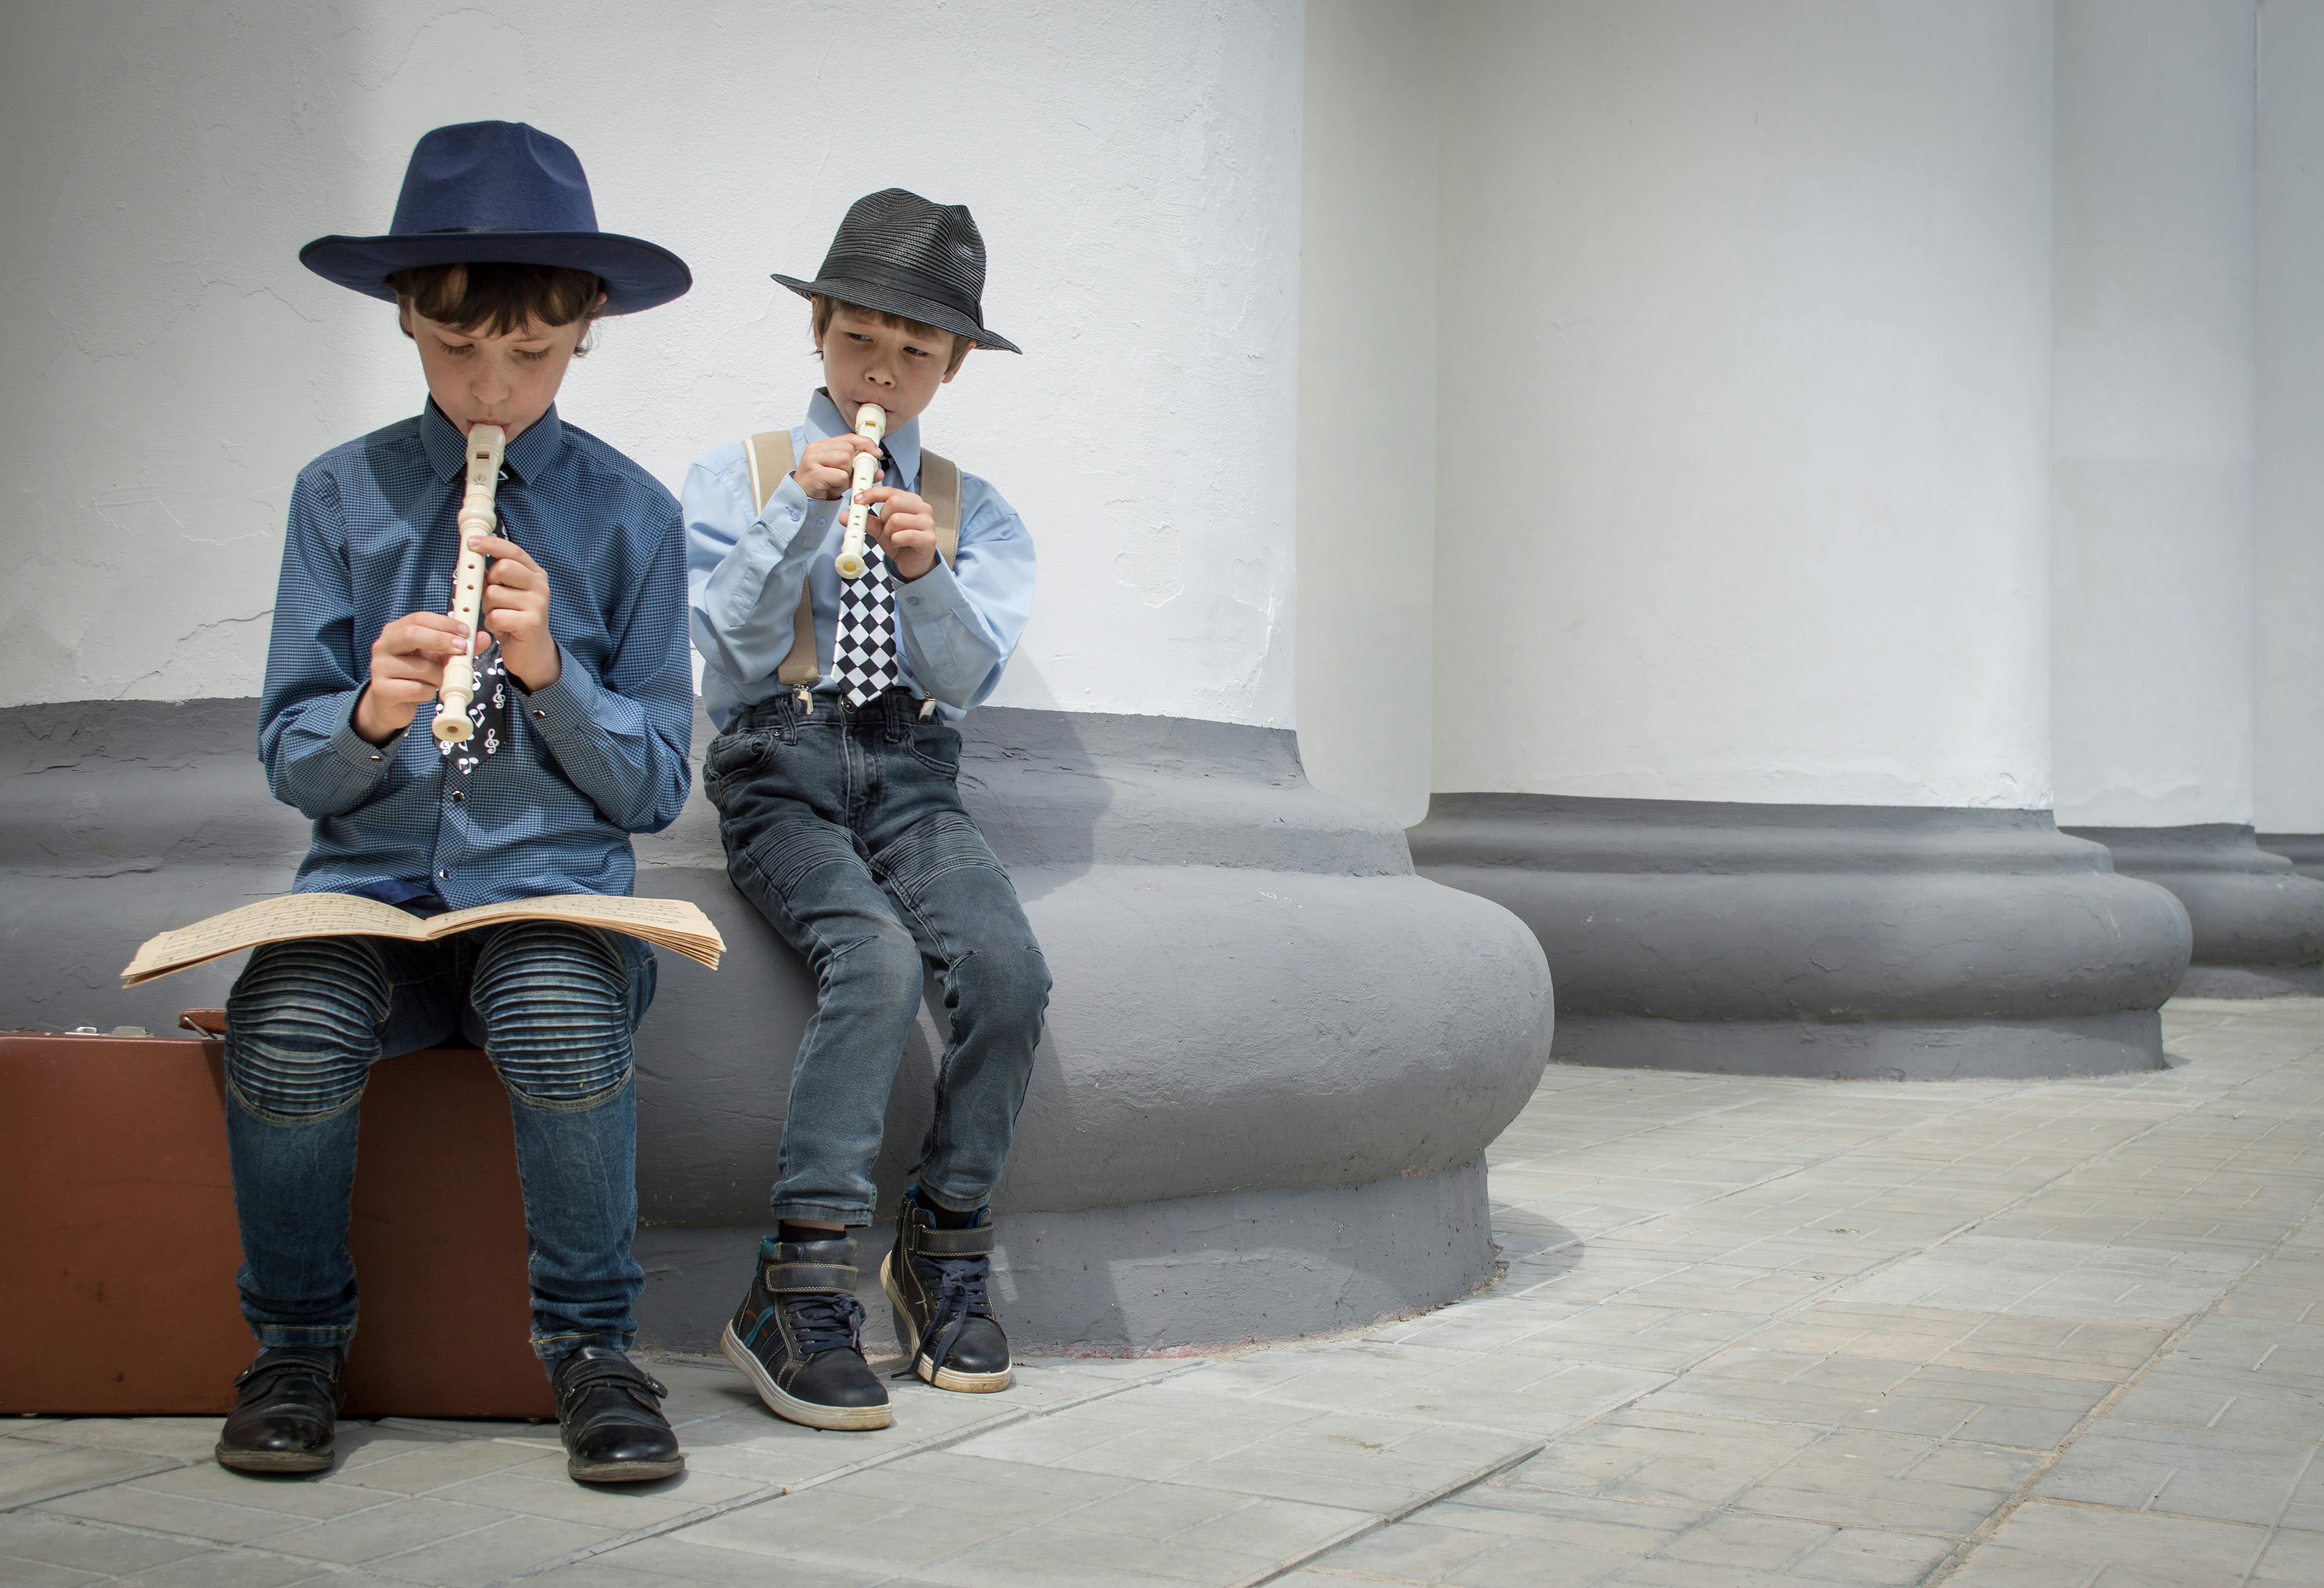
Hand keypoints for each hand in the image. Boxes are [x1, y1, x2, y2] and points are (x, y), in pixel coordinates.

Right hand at [354, 611, 471, 743]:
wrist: (391, 704)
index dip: (444, 623)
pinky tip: (428, 693)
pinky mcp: (381, 689)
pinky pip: (416, 689)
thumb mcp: (437, 658)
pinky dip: (430, 692)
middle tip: (462, 649)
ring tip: (444, 680)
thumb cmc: (415, 676)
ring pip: (420, 667)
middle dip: (441, 640)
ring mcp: (379, 667)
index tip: (465, 632)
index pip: (419, 618)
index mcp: (395, 631)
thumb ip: (459, 648)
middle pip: (412, 634)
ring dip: (440, 675)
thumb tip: (483, 638)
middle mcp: (383, 645)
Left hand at [468, 533, 560, 689]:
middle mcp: (540, 586)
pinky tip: (501, 629)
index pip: (512, 551)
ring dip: (488, 607)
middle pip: (502, 568)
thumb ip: (496, 577)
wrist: (533, 654)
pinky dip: (491, 623)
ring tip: (498, 616)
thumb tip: (474, 561)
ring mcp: (538, 604)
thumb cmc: (514, 620)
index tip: (471, 544)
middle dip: (489, 582)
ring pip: (494, 593)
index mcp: (534, 574)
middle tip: (493, 598)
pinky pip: (496, 616)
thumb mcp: (507, 593)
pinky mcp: (531, 623)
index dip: (490, 544)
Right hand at [792, 433, 880, 501]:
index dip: (865, 443)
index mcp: (822, 445)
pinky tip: (832, 487)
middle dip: (853, 465)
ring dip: (846, 475)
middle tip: (846, 477)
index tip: (876, 453)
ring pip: (845, 459)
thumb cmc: (821, 486)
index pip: (849, 437)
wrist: (802, 501)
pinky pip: (840, 475)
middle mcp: (816, 448)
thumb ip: (859, 470)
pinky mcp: (814, 472)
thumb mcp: (843, 476)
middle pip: (849, 449)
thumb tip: (879, 471)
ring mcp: (812, 459)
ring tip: (836, 482)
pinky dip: (841, 484)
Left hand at [857, 485, 938, 580]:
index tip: (857, 500)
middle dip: (883, 517)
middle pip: (893, 502)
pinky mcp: (929, 539)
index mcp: (911, 500)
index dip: (872, 494)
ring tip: (893, 538)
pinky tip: (899, 544)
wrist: (913, 563)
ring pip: (897, 519)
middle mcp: (923, 508)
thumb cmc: (900, 542)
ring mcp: (928, 523)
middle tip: (885, 529)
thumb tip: (845, 516)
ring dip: (889, 532)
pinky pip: (906, 535)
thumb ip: (866, 520)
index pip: (890, 491)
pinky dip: (896, 541)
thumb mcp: (880, 529)